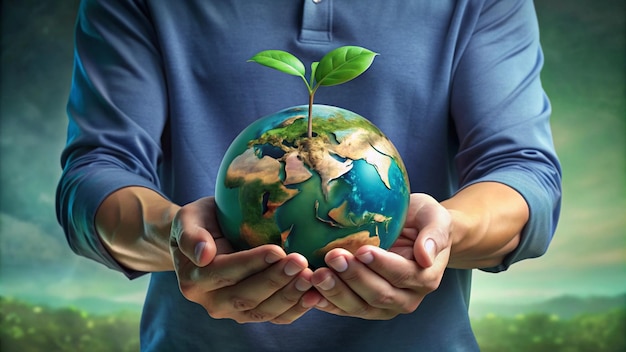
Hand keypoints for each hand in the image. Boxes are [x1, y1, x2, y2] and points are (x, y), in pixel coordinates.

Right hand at [169, 197, 320, 323]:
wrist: (206, 238)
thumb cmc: (200, 222)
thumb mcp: (188, 219)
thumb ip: (191, 236)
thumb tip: (203, 254)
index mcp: (194, 279)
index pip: (224, 273)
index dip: (251, 263)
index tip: (276, 250)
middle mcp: (211, 301)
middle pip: (245, 296)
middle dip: (275, 280)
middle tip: (301, 262)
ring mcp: (232, 311)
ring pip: (263, 310)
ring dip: (289, 296)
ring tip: (310, 277)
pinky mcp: (252, 313)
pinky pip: (275, 317)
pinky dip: (296, 309)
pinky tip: (314, 295)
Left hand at [310, 193, 451, 319]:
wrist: (412, 231)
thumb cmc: (422, 219)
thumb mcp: (434, 217)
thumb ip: (434, 234)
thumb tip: (426, 256)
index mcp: (425, 277)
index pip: (403, 275)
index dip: (382, 265)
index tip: (362, 250)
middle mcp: (406, 297)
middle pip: (379, 294)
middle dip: (354, 277)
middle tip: (333, 257)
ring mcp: (384, 306)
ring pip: (359, 307)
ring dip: (336, 292)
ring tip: (316, 274)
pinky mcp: (363, 306)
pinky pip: (344, 309)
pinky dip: (326, 303)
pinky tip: (309, 293)